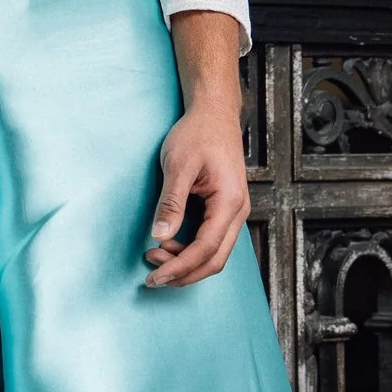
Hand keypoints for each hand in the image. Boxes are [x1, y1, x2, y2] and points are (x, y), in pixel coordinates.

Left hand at [146, 11, 249, 285]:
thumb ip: (171, 202)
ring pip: (215, 254)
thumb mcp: (179, 165)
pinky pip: (212, 242)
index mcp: (229, 202)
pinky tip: (168, 245)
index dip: (178, 268)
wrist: (214, 114)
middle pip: (214, 261)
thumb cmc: (198, 134)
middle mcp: (238, 212)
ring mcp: (234, 212)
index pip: (205, 250)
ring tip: (155, 257)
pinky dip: (191, 251)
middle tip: (152, 277)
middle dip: (183, 274)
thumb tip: (160, 236)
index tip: (154, 277)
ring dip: (186, 264)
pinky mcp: (226, 210)